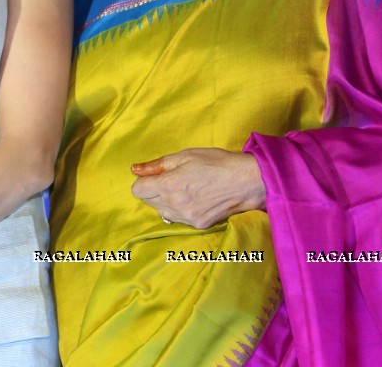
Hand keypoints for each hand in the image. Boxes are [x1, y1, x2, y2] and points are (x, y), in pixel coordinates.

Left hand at [131, 148, 265, 229]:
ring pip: (162, 212)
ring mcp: (186, 218)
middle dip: (155, 190)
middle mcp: (175, 205)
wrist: (246, 181)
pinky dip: (180, 210)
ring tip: (185, 189)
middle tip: (173, 179)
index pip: (138, 190)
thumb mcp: (185, 156)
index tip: (156, 175)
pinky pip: (178, 219)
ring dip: (166, 202)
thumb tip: (135, 169)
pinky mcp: (198, 225)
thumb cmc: (216, 163)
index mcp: (169, 186)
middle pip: (149, 202)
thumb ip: (157, 165)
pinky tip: (195, 199)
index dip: (144, 181)